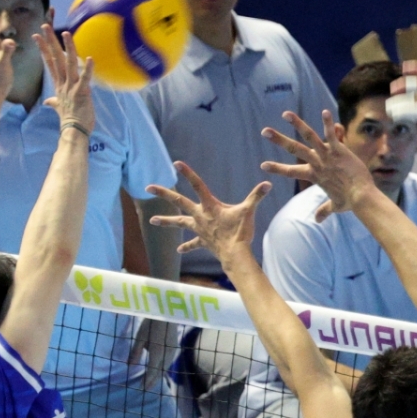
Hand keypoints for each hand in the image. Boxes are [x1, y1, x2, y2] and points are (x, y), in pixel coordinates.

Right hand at [34, 25, 94, 136]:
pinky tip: (90, 58)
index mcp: (59, 85)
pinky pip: (85, 79)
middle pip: (55, 58)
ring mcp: (72, 87)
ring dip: (68, 48)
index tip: (37, 36)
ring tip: (65, 34)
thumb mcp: (59, 107)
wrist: (74, 131)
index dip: (44, 48)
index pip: (49, 62)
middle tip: (45, 26)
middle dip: (50, 42)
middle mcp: (63, 83)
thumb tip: (48, 102)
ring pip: (69, 64)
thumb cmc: (69, 119)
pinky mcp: (82, 93)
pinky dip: (88, 69)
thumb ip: (53, 102)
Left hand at [130, 318, 176, 389]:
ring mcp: (172, 352)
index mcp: (157, 353)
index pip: (152, 371)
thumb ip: (135, 352)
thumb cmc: (151, 324)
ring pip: (165, 368)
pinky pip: (168, 363)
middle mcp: (166, 355)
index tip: (141, 388)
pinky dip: (162, 369)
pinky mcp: (174, 349)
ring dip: (158, 375)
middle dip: (152, 380)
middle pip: (160, 372)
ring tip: (151, 381)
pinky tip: (158, 370)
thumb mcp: (140, 337)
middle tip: (145, 388)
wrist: (167, 315)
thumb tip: (129, 366)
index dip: (147, 380)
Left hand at [147, 162, 271, 262]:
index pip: (197, 185)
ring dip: (166, 221)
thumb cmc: (240, 232)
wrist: (234, 254)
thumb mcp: (248, 211)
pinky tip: (178, 249)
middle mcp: (200, 215)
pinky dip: (186, 246)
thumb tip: (268, 184)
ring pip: (179, 223)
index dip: (188, 173)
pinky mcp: (202, 241)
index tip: (176, 163)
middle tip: (147, 187)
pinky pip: (192, 244)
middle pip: (179, 202)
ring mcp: (199, 229)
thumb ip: (256, 196)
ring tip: (153, 220)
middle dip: (163, 194)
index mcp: (209, 205)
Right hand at [260, 110, 376, 216]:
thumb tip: (317, 220)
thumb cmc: (349, 201)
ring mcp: (327, 156)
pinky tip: (325, 111)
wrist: (362, 197)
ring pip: (309, 137)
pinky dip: (328, 123)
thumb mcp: (335, 206)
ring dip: (297, 124)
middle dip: (278, 140)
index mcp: (314, 175)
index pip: (290, 172)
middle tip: (264, 131)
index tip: (263, 165)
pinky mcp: (339, 151)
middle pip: (294, 149)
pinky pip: (331, 134)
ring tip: (286, 114)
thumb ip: (324, 210)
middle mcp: (317, 164)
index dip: (276, 169)